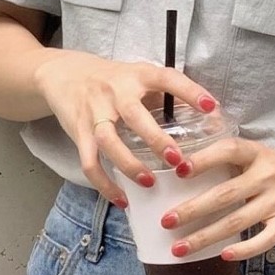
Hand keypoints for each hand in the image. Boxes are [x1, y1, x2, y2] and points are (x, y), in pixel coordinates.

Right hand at [33, 49, 218, 206]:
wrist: (63, 74)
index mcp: (137, 75)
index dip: (189, 91)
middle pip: (133, 115)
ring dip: (129, 164)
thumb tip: (211, 120)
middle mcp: (115, 92)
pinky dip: (105, 185)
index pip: (166, 79)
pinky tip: (122, 200)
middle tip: (178, 161)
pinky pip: (89, 163)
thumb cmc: (112, 80)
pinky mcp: (78, 132)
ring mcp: (94, 112)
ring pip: (108, 141)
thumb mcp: (139, 79)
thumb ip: (168, 97)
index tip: (211, 107)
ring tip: (150, 183)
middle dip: (156, 139)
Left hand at [157, 138, 274, 260]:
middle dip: (192, 209)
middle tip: (166, 221)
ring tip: (180, 248)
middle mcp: (267, 175)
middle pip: (224, 193)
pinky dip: (244, 249)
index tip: (179, 171)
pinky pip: (264, 239)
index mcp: (257, 154)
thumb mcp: (262, 156)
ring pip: (237, 221)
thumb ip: (233, 160)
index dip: (203, 159)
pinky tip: (223, 256)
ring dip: (206, 236)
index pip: (228, 150)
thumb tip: (186, 169)